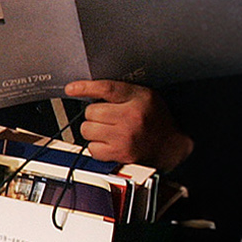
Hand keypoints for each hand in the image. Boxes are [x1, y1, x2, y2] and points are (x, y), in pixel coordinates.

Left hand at [65, 80, 193, 170]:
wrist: (170, 145)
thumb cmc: (155, 120)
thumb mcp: (144, 96)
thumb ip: (121, 92)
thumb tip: (89, 90)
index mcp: (139, 98)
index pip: (107, 89)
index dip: (85, 87)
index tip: (71, 88)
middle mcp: (132, 117)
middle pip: (91, 111)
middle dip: (95, 115)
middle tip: (109, 118)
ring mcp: (124, 137)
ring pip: (87, 130)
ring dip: (93, 131)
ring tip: (109, 130)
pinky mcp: (119, 153)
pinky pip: (91, 148)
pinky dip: (97, 147)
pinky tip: (110, 143)